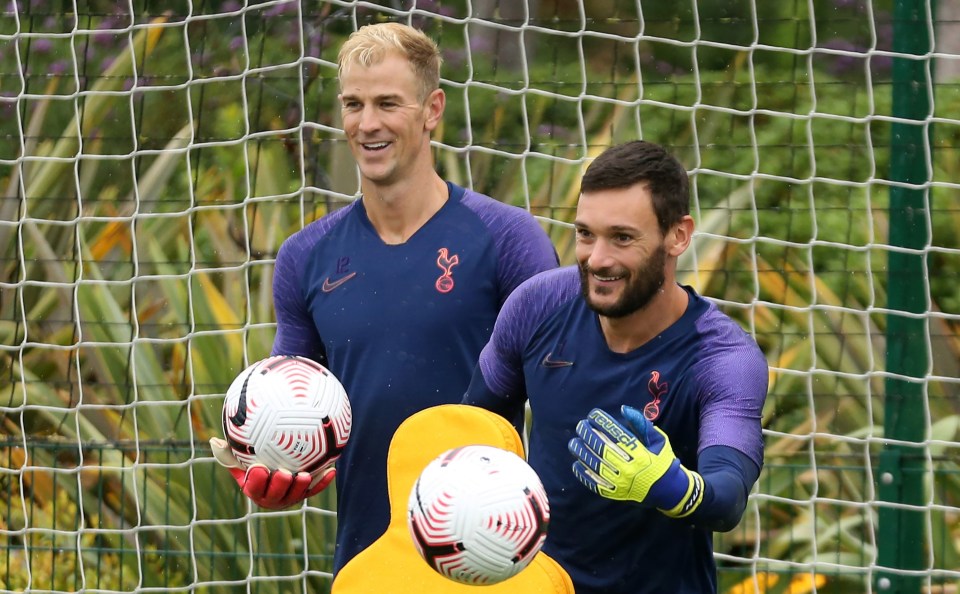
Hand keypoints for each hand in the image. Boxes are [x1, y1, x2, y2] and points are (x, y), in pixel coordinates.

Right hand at [209, 438, 335, 508]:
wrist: (275, 463)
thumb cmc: (254, 458)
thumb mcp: (240, 456)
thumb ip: (229, 451)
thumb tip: (214, 441)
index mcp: (254, 488)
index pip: (253, 488)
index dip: (255, 481)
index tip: (258, 468)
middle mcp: (271, 496)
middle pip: (274, 496)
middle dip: (279, 486)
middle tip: (283, 473)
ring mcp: (290, 496)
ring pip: (295, 496)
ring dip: (300, 487)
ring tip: (303, 475)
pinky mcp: (306, 492)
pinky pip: (315, 489)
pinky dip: (322, 482)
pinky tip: (331, 470)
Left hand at [567, 406, 703, 517]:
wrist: (669, 491)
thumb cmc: (662, 461)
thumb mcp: (659, 441)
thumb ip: (642, 425)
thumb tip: (623, 409)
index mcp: (641, 454)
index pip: (617, 434)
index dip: (603, 422)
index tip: (593, 415)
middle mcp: (630, 469)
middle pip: (603, 449)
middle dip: (589, 435)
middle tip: (580, 425)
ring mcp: (621, 483)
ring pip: (596, 466)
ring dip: (582, 453)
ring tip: (574, 442)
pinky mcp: (616, 494)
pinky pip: (596, 484)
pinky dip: (584, 474)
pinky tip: (576, 464)